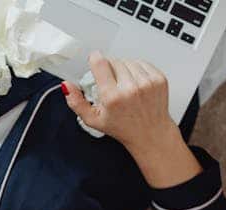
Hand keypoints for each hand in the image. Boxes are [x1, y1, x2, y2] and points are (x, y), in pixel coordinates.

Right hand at [62, 51, 176, 154]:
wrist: (151, 134)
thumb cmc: (123, 127)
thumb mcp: (94, 120)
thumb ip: (76, 102)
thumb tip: (67, 86)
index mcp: (113, 98)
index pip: (100, 63)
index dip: (95, 59)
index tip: (95, 60)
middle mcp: (131, 89)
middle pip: (114, 61)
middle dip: (110, 69)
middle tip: (112, 84)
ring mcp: (147, 83)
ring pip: (128, 61)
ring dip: (124, 69)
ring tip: (124, 85)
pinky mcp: (158, 79)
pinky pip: (142, 63)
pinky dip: (137, 70)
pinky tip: (136, 83)